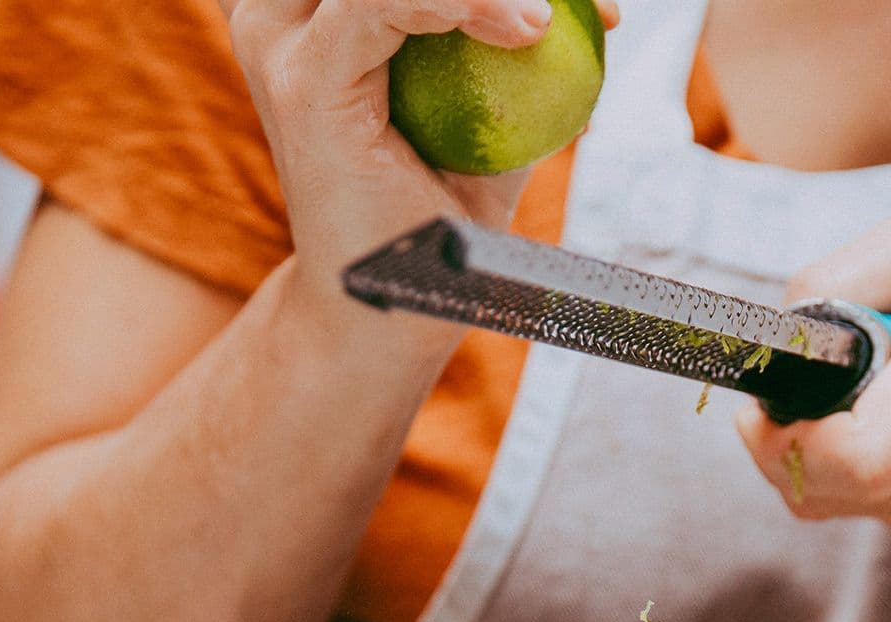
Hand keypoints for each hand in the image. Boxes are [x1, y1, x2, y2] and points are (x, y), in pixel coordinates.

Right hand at [221, 1, 619, 320]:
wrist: (386, 320)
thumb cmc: (437, 233)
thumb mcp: (489, 135)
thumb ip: (509, 62)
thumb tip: (593, 18)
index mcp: (319, 13)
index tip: (605, 11)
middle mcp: (287, 14)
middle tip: (591, 6)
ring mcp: (285, 42)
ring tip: (551, 20)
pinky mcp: (304, 83)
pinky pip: (380, 0)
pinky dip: (460, 1)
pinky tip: (527, 32)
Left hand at [738, 200, 890, 557]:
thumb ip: (850, 270)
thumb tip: (779, 336)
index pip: (860, 449)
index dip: (784, 441)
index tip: (766, 404)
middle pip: (832, 480)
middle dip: (801, 432)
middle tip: (825, 385)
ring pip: (848, 500)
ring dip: (844, 450)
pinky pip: (885, 512)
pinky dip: (883, 472)